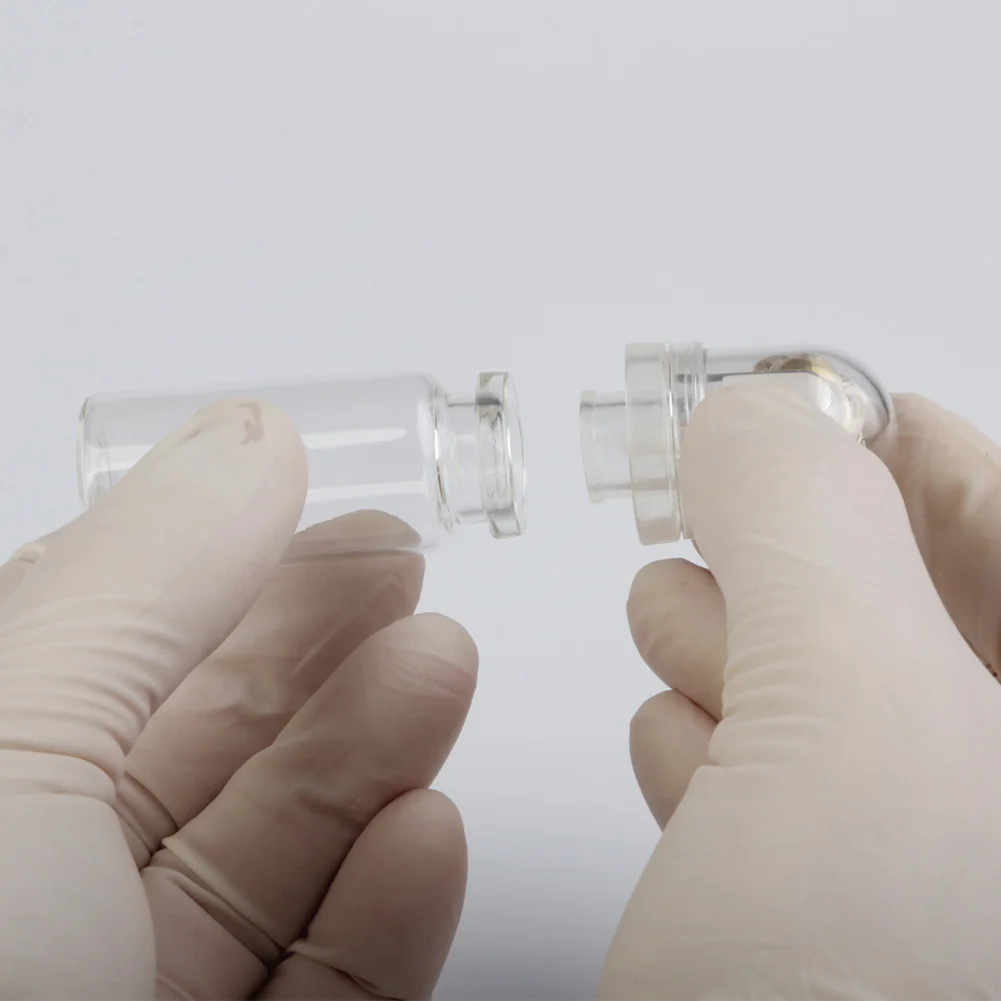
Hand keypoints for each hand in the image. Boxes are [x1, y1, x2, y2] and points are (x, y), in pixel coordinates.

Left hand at [0, 401, 475, 999]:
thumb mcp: (9, 747)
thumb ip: (141, 586)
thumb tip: (247, 441)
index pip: (100, 659)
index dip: (211, 574)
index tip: (310, 507)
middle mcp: (38, 905)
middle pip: (201, 752)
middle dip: (315, 652)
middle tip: (399, 574)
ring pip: (274, 860)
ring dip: (373, 759)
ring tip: (441, 663)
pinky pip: (323, 985)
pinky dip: (388, 910)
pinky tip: (427, 831)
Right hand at [602, 387, 1000, 997]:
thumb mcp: (855, 715)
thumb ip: (800, 519)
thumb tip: (747, 420)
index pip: (991, 508)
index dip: (886, 446)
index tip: (788, 420)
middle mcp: (996, 783)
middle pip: (885, 591)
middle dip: (777, 570)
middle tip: (723, 567)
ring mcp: (916, 853)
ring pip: (802, 679)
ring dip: (722, 668)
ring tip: (695, 691)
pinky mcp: (812, 904)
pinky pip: (757, 769)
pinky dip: (703, 755)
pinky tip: (688, 780)